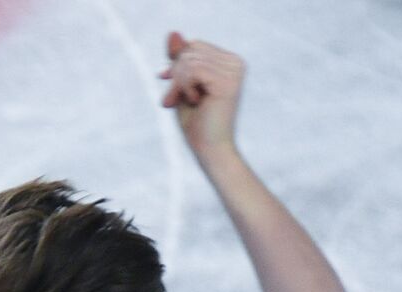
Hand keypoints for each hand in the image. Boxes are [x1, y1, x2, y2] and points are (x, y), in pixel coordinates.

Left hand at [158, 32, 243, 156]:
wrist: (209, 149)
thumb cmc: (196, 122)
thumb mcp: (181, 85)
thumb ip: (178, 59)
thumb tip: (173, 32)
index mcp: (228, 61)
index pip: (193, 46)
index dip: (176, 62)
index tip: (166, 79)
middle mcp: (235, 62)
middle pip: (190, 50)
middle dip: (175, 75)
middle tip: (172, 100)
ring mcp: (234, 70)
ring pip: (189, 60)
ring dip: (178, 84)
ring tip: (185, 102)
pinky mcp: (228, 81)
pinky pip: (192, 70)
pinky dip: (184, 87)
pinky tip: (195, 101)